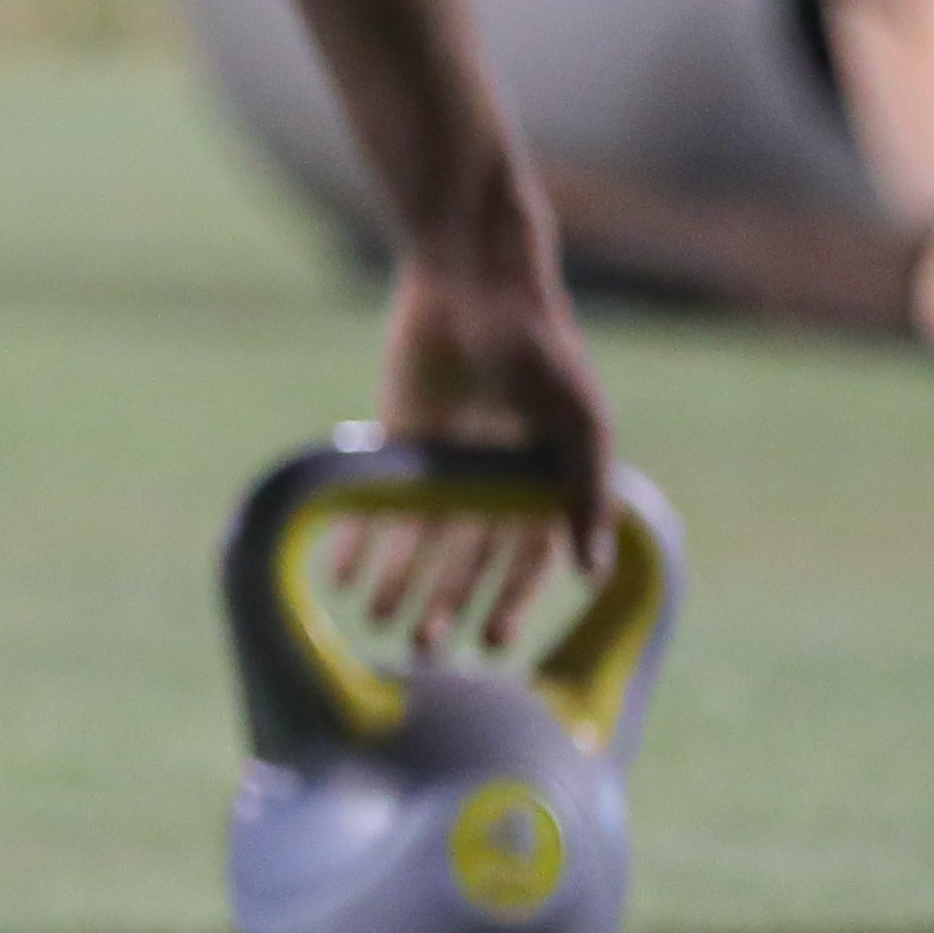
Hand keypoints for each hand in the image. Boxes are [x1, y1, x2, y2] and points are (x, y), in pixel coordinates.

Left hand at [348, 194, 614, 648]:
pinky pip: (377, 504)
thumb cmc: (541, 350)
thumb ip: (588, 495)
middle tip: (424, 649)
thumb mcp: (580, 424)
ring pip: (418, 543)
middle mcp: (489, 484)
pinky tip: (342, 572)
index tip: (490, 641)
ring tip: (379, 621)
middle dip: (446, 606)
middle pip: (465, 562)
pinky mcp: (397, 443)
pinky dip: (360, 538)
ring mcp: (442, 465)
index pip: (523, 562)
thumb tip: (591, 576)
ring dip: (399, 583)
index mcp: (541, 485)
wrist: (475, 283)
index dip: (510, 603)